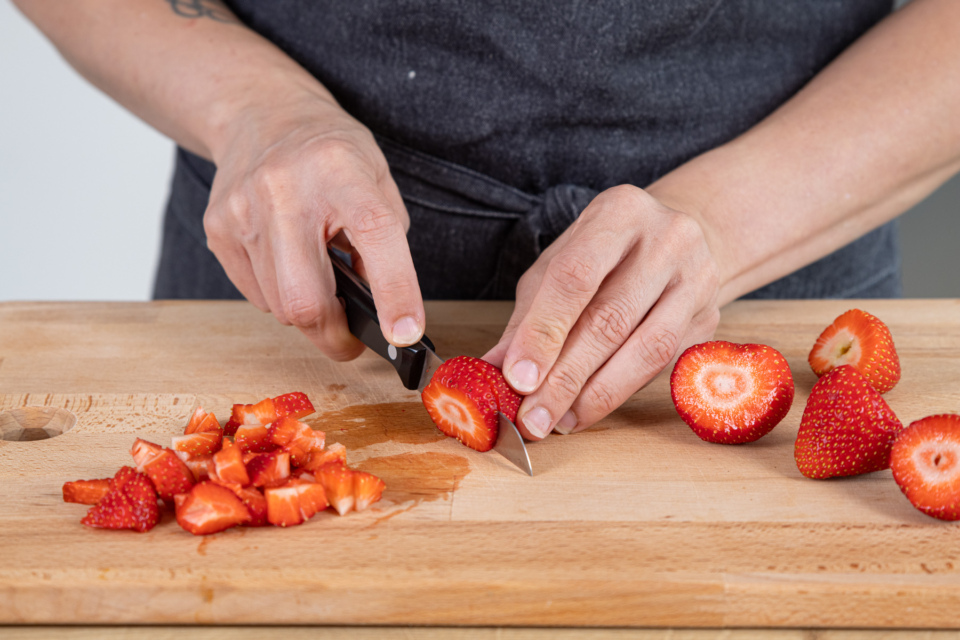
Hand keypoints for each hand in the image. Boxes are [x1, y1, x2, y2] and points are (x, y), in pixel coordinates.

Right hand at [203, 93, 423, 359]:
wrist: (261, 113)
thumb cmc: (330, 152)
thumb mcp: (377, 179)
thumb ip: (387, 241)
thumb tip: (386, 309)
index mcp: (341, 169)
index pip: (374, 233)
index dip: (395, 291)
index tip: (405, 334)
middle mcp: (286, 188)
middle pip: (305, 298)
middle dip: (334, 335)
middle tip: (352, 337)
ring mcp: (243, 210)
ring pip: (279, 306)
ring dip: (308, 311)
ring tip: (320, 277)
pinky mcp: (217, 228)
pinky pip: (255, 295)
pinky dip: (280, 295)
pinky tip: (290, 264)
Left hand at [483, 185, 721, 438]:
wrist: (677, 243)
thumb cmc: (605, 255)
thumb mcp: (560, 265)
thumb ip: (529, 315)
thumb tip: (493, 369)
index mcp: (619, 213)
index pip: (576, 276)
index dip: (544, 332)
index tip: (517, 379)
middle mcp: (667, 240)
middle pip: (610, 319)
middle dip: (565, 378)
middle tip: (532, 418)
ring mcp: (697, 279)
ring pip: (645, 350)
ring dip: (596, 394)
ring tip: (559, 421)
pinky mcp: (710, 318)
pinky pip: (664, 365)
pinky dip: (621, 392)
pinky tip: (587, 409)